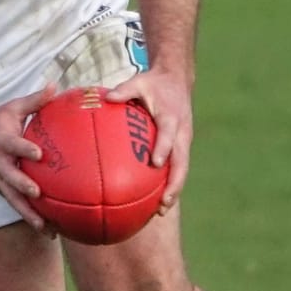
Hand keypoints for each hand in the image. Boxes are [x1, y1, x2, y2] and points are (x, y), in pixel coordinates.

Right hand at [0, 82, 58, 229]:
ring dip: (29, 215)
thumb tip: (55, 86)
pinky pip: (16, 206)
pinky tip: (48, 230)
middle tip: (38, 195)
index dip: (25, 149)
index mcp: (2, 142)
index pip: (14, 145)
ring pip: (14, 200)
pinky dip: (31, 219)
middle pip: (11, 178)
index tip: (39, 154)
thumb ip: (34, 101)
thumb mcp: (11, 108)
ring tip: (48, 229)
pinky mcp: (0, 190)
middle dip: (23, 187)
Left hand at [105, 69, 192, 210]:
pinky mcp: (181, 145)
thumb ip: (124, 90)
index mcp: (171, 117)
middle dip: (175, 183)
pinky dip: (170, 182)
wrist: (178, 80)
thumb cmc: (154, 83)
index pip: (168, 134)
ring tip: (161, 210)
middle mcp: (181, 132)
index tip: (156, 163)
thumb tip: (107, 97)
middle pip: (182, 162)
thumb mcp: (139, 82)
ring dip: (174, 189)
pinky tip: (155, 200)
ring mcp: (183, 141)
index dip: (163, 148)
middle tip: (163, 202)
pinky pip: (177, 166)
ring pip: (182, 169)